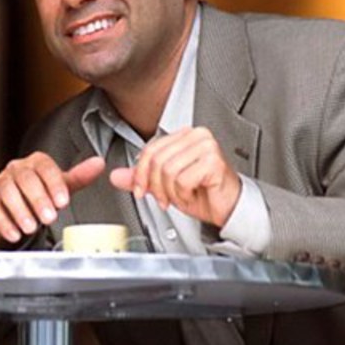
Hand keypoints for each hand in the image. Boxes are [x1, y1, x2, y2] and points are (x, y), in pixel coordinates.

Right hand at [0, 153, 105, 247]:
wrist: (8, 204)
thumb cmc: (36, 193)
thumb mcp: (59, 185)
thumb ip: (79, 176)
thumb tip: (99, 164)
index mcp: (35, 163)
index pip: (44, 167)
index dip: (54, 183)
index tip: (63, 201)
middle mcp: (16, 170)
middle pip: (25, 179)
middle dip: (38, 199)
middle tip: (49, 217)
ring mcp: (0, 184)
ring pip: (7, 193)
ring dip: (20, 211)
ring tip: (32, 227)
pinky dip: (5, 224)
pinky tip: (15, 234)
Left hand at [109, 127, 240, 227]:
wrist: (228, 208)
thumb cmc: (203, 193)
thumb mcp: (165, 185)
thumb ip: (140, 178)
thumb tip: (116, 176)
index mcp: (184, 136)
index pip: (150, 149)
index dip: (140, 173)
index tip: (141, 190)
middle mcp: (196, 136)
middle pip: (157, 160)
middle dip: (155, 186)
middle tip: (163, 198)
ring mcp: (206, 146)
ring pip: (168, 170)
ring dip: (171, 192)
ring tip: (180, 196)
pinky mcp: (213, 161)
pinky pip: (182, 179)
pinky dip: (183, 195)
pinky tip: (192, 195)